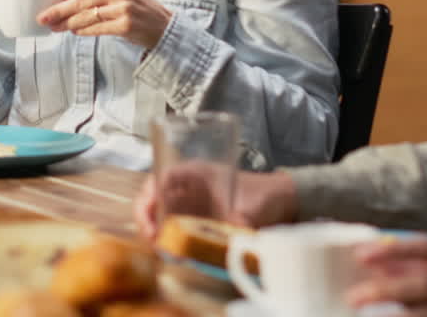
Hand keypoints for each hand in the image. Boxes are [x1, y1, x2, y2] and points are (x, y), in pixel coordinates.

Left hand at [37, 0, 171, 47]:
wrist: (165, 26)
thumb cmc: (139, 10)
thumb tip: (67, 1)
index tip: (53, 3)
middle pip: (79, 1)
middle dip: (57, 10)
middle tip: (42, 18)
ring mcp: (122, 8)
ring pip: (85, 16)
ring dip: (66, 23)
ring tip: (55, 28)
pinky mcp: (125, 25)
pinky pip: (95, 29)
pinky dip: (82, 31)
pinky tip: (74, 32)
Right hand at [133, 166, 298, 241]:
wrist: (280, 201)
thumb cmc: (264, 194)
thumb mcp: (254, 206)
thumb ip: (243, 221)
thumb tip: (233, 236)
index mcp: (197, 173)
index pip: (161, 177)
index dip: (149, 196)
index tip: (151, 217)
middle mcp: (189, 187)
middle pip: (153, 196)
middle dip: (146, 217)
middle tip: (152, 238)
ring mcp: (191, 204)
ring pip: (160, 213)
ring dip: (155, 230)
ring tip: (161, 250)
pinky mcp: (196, 220)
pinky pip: (174, 228)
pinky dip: (168, 239)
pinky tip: (173, 253)